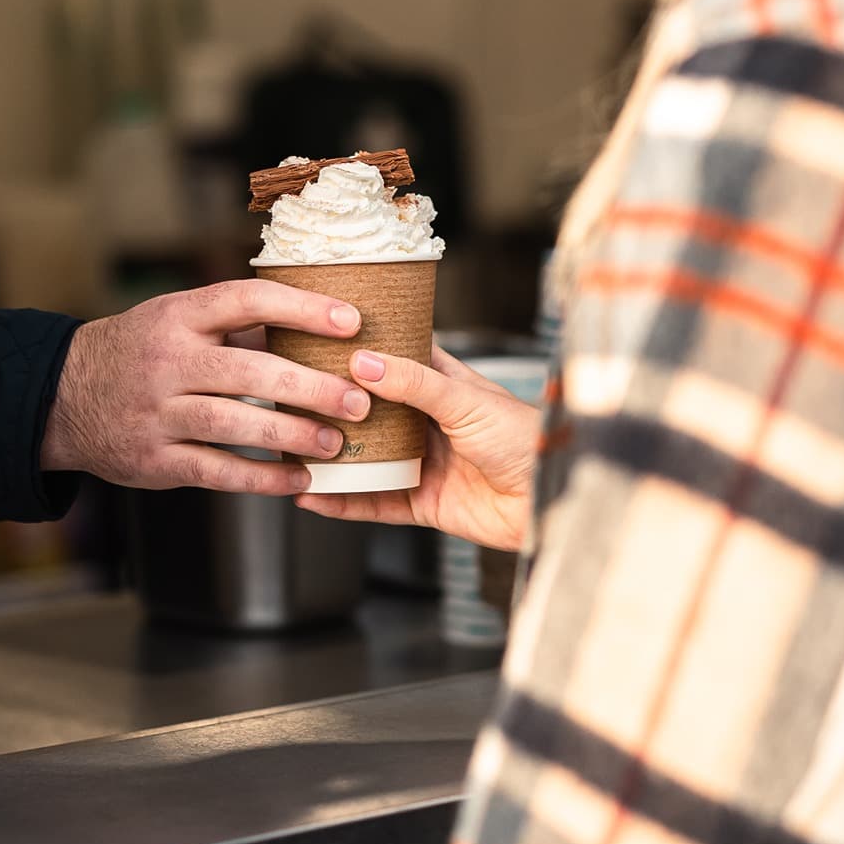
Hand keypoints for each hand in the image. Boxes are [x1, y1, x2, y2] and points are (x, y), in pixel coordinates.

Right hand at [41, 280, 371, 493]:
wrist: (63, 398)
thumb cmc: (140, 352)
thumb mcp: (175, 319)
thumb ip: (236, 324)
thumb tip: (316, 326)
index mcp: (178, 316)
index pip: (246, 301)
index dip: (302, 309)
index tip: (351, 321)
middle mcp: (168, 362)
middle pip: (248, 372)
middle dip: (310, 387)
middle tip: (357, 400)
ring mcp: (158, 413)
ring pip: (234, 425)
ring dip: (291, 437)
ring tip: (336, 444)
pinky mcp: (156, 459)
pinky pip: (217, 471)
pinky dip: (261, 478)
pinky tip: (297, 479)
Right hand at [295, 347, 539, 549]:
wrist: (551, 499)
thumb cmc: (527, 440)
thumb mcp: (466, 401)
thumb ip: (414, 383)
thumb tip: (365, 363)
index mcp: (445, 387)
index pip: (398, 360)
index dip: (366, 351)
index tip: (325, 340)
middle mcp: (430, 424)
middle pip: (373, 413)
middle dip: (337, 408)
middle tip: (294, 396)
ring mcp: (424, 464)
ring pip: (367, 459)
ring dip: (332, 457)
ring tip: (292, 449)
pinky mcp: (423, 503)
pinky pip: (374, 503)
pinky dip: (343, 503)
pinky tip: (314, 497)